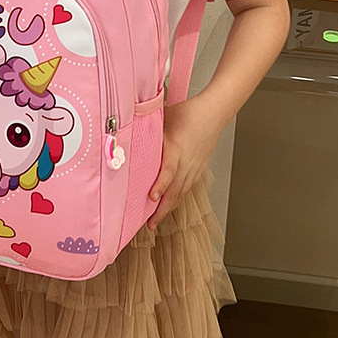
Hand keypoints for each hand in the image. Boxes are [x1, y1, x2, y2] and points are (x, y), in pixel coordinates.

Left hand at [146, 95, 224, 230]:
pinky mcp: (198, 170)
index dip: (160, 185)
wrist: (212, 114)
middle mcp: (186, 161)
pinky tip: (168, 207)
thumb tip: (126, 138)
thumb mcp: (163, 118)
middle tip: (149, 223)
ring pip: (181, 192)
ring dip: (168, 208)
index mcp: (176, 147)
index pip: (168, 170)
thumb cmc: (186, 114)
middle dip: (162, 208)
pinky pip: (187, 188)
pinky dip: (177, 200)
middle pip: (175, 189)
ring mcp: (194, 167)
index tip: (151, 197)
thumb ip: (148, 131)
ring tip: (154, 222)